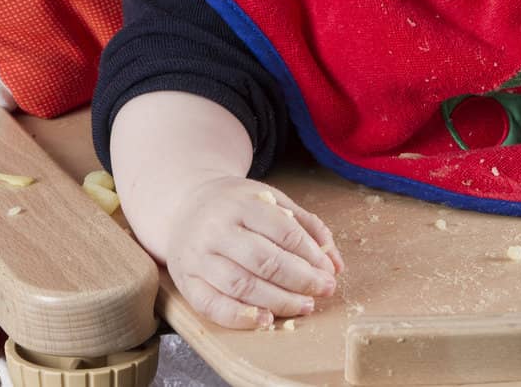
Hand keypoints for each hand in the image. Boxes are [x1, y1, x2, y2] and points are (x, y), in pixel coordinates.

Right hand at [163, 174, 345, 329]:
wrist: (184, 206)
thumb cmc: (236, 205)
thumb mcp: (271, 200)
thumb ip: (306, 226)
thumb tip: (335, 264)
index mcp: (241, 204)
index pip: (283, 232)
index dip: (311, 255)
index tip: (329, 271)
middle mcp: (216, 230)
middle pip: (264, 261)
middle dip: (300, 280)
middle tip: (323, 290)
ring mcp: (197, 257)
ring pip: (240, 286)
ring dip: (278, 301)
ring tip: (304, 306)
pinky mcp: (186, 282)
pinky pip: (212, 306)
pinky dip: (240, 317)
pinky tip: (266, 320)